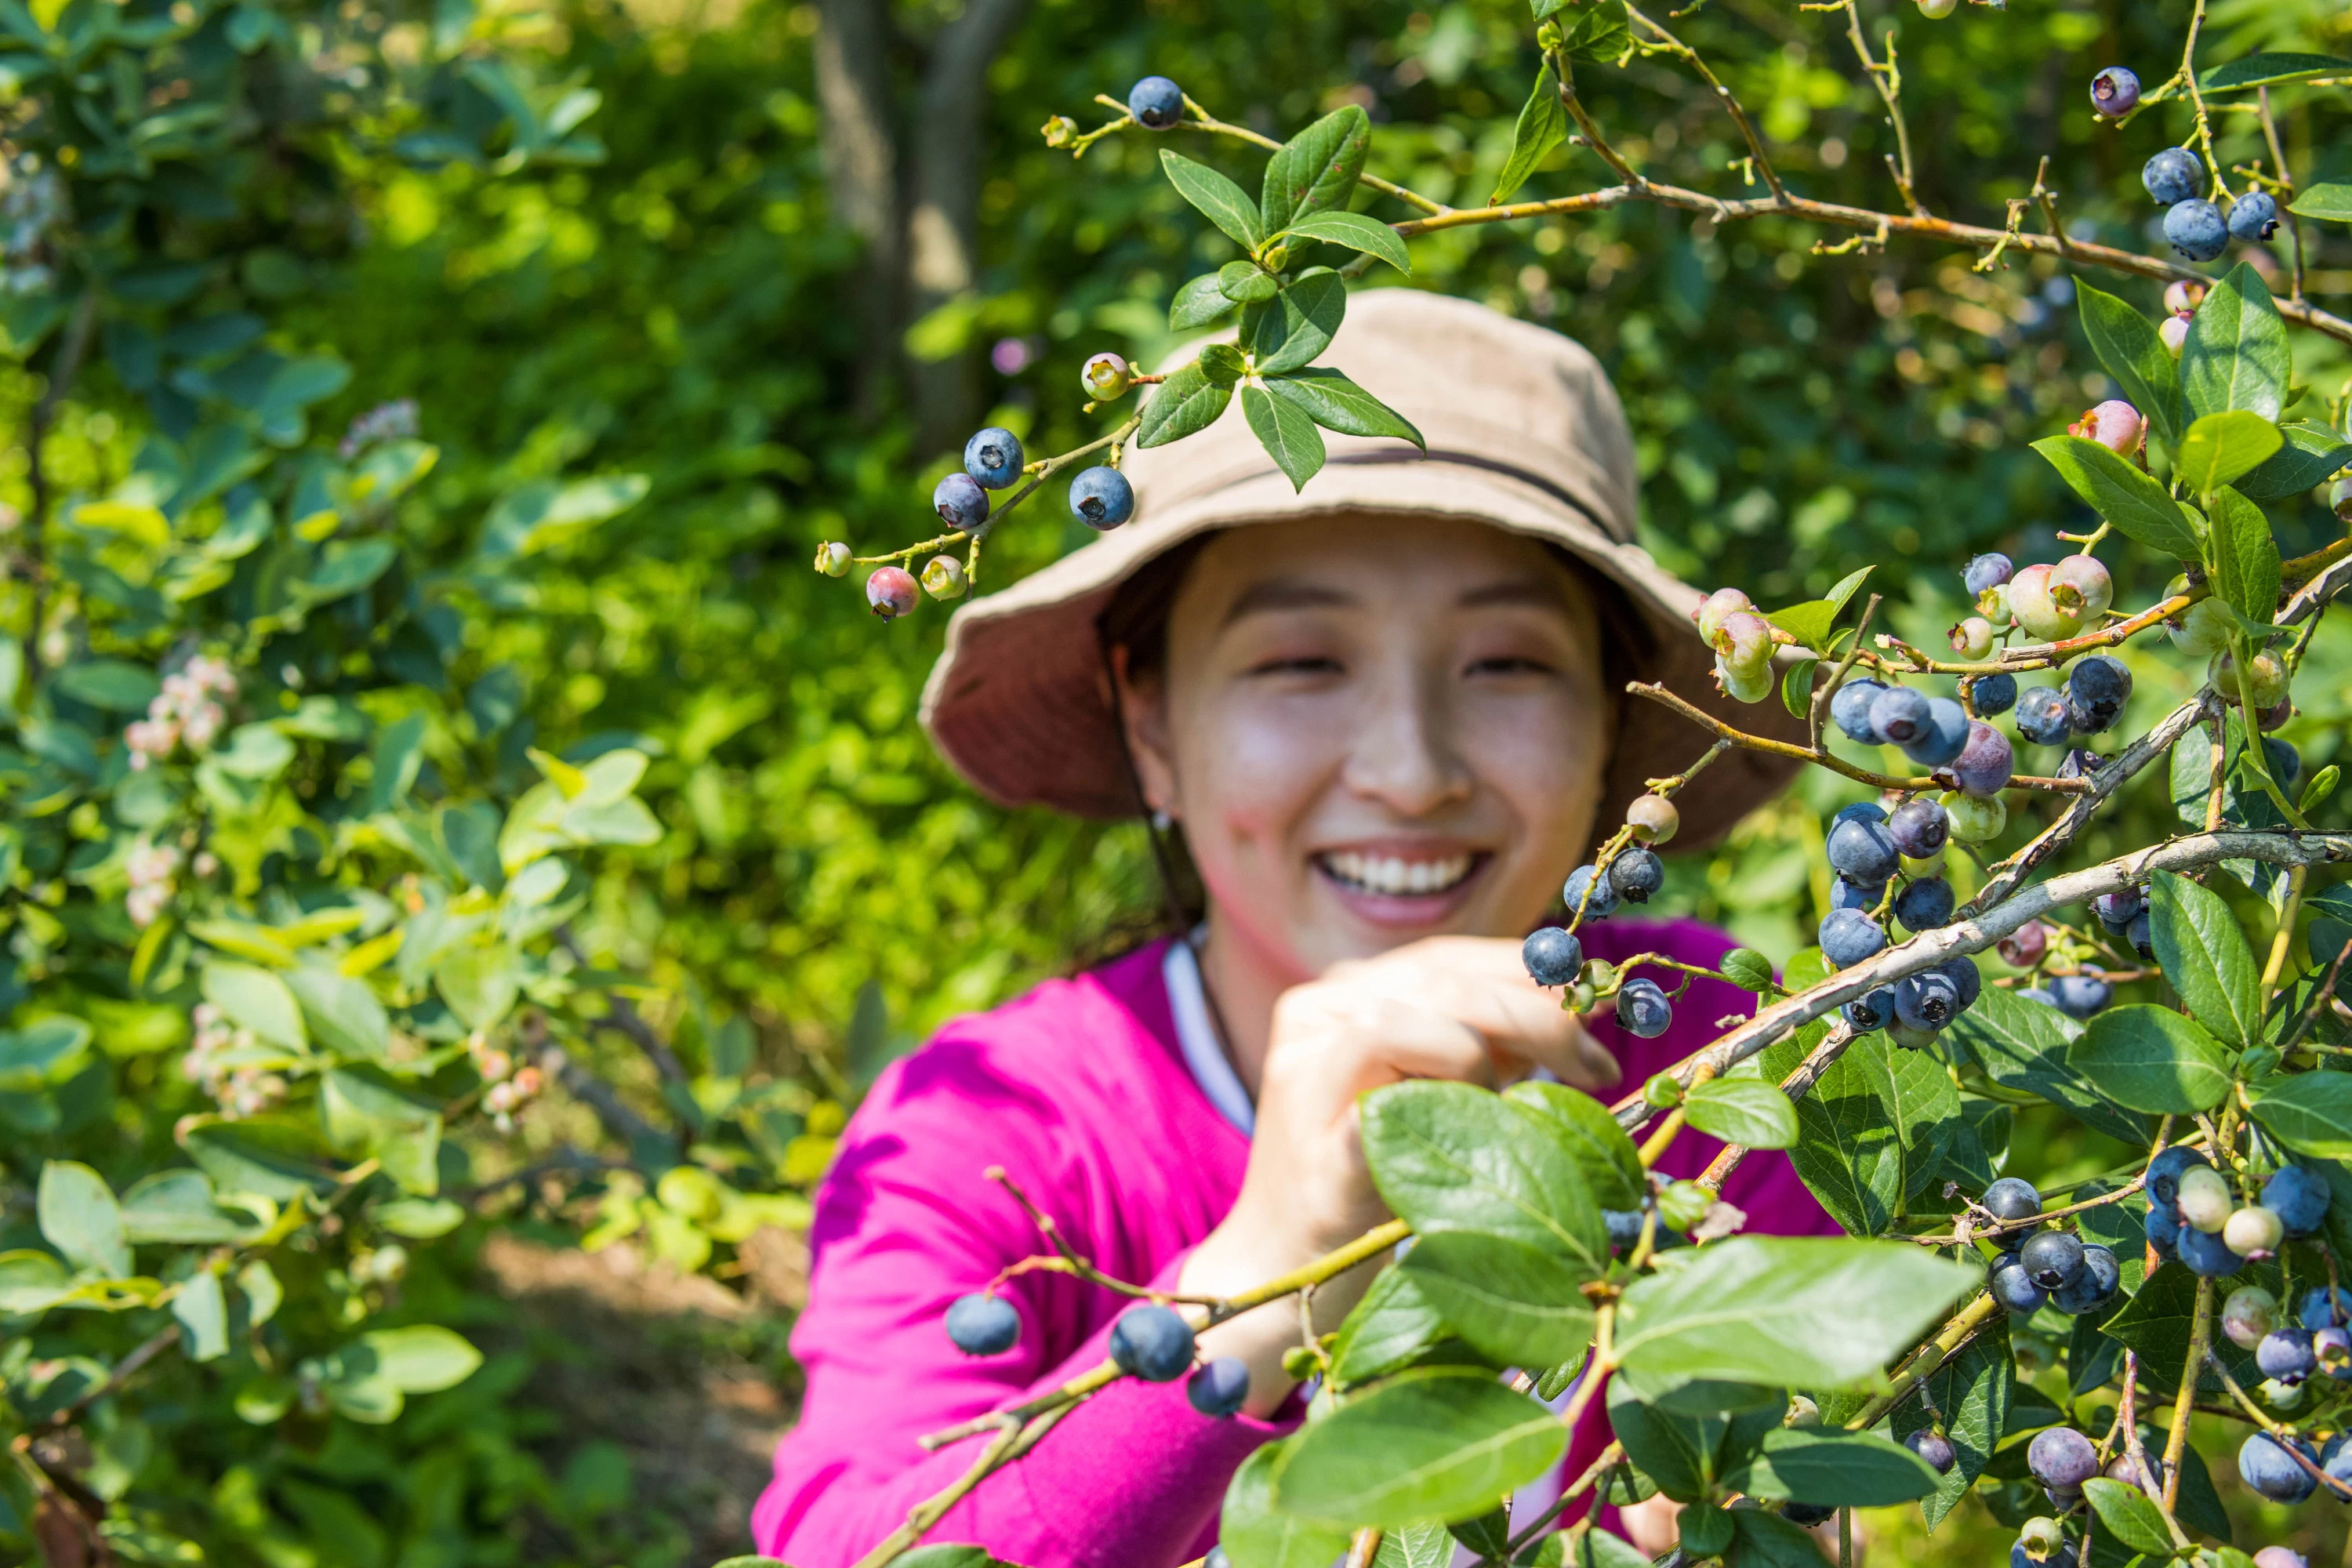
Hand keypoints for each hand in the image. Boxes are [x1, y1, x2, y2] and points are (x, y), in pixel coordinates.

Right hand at [1177, 937, 1619, 1413]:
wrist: (1283, 1266)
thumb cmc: (1373, 1177)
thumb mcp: (1435, 1088)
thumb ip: (1488, 1041)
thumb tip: (1582, 998)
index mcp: (1341, 996)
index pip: (1447, 959)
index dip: (1528, 971)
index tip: (1598, 999)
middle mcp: (1315, 1017)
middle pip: (1442, 982)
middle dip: (1537, 1016)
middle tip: (1599, 1063)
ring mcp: (1307, 1079)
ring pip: (1417, 1021)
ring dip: (1488, 1063)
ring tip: (1520, 1113)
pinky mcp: (1320, 1151)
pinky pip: (1395, 1107)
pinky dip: (1450, 1113)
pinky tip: (1487, 1140)